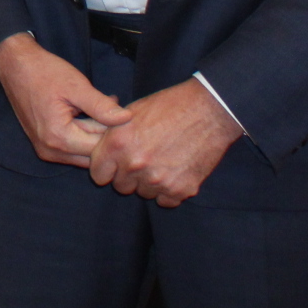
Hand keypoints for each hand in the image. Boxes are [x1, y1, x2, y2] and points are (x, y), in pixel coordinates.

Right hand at [0, 33, 132, 167]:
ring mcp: (46, 150)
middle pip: (92, 154)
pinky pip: (73, 148)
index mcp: (58, 138)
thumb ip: (102, 107)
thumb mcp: (76, 86)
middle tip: (117, 108)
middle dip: (107, 135)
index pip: (99, 148)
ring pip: (84, 153)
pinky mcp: (45, 145)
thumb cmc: (43, 72)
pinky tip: (91, 113)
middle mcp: (51, 151)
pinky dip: (85, 133)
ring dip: (96, 134)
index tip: (125, 112)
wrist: (15, 65)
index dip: (115, 132)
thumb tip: (127, 119)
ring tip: (104, 106)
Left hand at [88, 81, 241, 206]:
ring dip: (150, 183)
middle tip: (145, 159)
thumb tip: (99, 150)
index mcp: (118, 144)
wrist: (208, 110)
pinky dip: (169, 190)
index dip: (107, 169)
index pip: (98, 175)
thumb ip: (113, 135)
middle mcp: (135, 164)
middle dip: (129, 176)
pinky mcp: (181, 189)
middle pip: (121, 187)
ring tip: (163, 161)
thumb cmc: (169, 106)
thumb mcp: (131, 113)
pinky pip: (165, 200)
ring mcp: (158, 180)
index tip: (116, 164)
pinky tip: (175, 171)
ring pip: (144, 193)